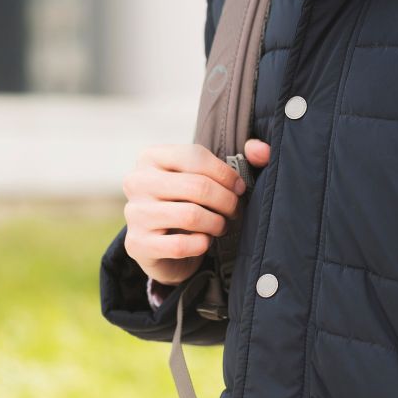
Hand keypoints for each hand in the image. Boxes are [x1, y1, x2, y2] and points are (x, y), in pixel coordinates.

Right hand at [122, 139, 271, 285]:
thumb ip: (239, 159)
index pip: (195, 156)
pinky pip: (180, 245)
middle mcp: (137, 181)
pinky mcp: (137, 244)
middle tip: (235, 211)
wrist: (161, 247)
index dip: (226, 174)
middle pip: (197, 186)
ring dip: (216, 224)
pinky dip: (201, 244)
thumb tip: (263, 150)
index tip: (240, 188)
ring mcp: (134, 213)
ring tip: (220, 226)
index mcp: (150, 157)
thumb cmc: (187, 204)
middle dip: (226, 201)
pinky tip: (204, 242)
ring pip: (190, 216)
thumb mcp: (206, 178)